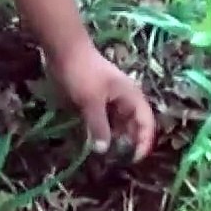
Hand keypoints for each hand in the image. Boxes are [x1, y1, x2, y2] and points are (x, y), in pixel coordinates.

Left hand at [49, 41, 155, 161]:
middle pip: (134, 124)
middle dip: (128, 142)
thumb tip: (103, 149)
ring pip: (118, 122)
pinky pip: (104, 117)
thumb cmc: (82, 73)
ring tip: (105, 154)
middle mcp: (125, 98)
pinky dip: (102, 129)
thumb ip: (99, 126)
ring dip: (114, 137)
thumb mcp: (91, 102)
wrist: (64, 49)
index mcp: (131, 96)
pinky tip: (93, 139)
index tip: (134, 160)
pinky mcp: (96, 98)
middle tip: (117, 161)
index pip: (146, 123)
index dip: (144, 142)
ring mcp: (110, 97)